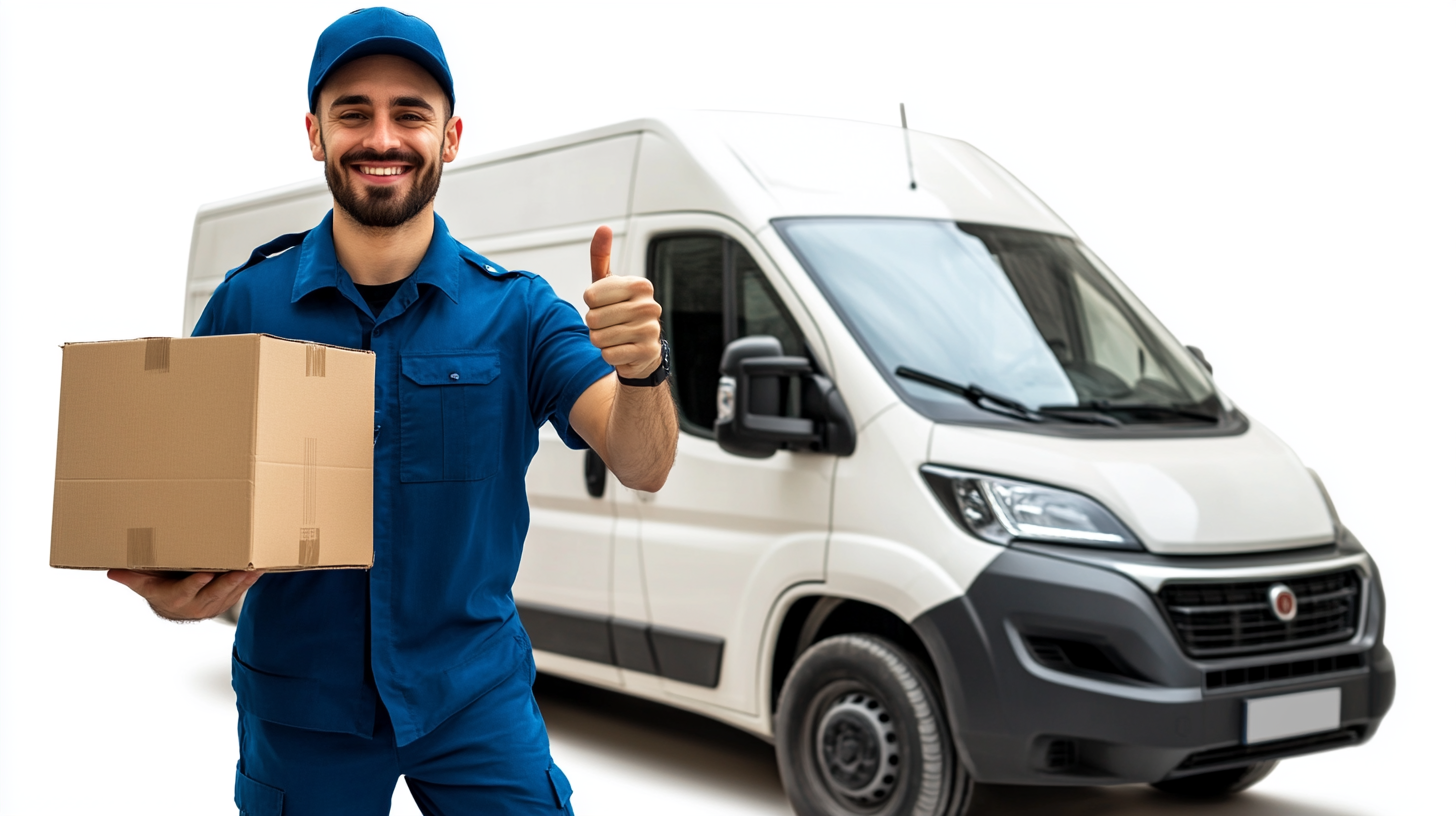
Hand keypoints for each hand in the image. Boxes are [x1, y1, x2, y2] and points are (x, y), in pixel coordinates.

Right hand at [107, 569, 262, 621]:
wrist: (175, 608)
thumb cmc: (159, 589)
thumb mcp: (144, 584)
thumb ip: (132, 577)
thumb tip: (113, 571)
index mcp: (175, 598)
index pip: (186, 591)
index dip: (196, 584)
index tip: (206, 574)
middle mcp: (197, 604)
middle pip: (215, 592)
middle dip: (229, 582)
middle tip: (241, 570)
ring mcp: (214, 603)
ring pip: (231, 592)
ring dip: (245, 581)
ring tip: (257, 568)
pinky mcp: (226, 600)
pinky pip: (240, 591)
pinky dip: (250, 581)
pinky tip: (261, 570)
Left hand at [583, 226, 662, 379]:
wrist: (640, 350)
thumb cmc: (619, 311)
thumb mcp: (608, 284)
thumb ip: (601, 256)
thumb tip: (603, 228)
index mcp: (640, 285)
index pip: (590, 296)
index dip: (590, 304)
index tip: (605, 305)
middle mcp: (649, 306)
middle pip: (593, 318)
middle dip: (594, 325)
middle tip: (609, 324)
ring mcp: (650, 330)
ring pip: (599, 338)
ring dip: (600, 341)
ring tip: (615, 337)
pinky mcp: (647, 352)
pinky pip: (609, 354)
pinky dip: (609, 355)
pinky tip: (621, 350)